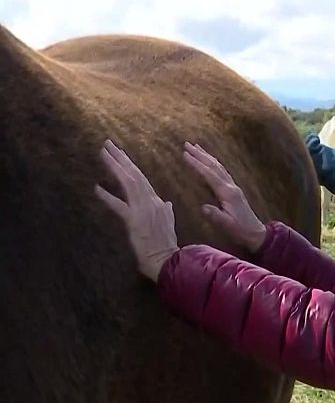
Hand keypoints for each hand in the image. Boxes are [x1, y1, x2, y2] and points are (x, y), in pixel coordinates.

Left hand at [95, 139, 178, 282]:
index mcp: (156, 200)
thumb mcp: (169, 222)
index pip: (141, 177)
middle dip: (120, 158)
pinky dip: (108, 196)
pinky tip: (97, 187)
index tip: (119, 152)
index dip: (129, 164)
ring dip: (115, 167)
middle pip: (134, 174)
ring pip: (128, 182)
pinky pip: (119, 206)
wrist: (165, 258)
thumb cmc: (165, 243)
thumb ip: (167, 210)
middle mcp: (150, 200)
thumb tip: (167, 202)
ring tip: (104, 153)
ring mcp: (142, 209)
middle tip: (108, 144)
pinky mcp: (134, 220)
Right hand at [182, 142, 266, 253]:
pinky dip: (213, 163)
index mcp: (228, 193)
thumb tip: (203, 207)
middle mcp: (231, 186)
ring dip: (207, 156)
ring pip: (218, 167)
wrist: (255, 231)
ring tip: (196, 146)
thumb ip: (215, 215)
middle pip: (214, 166)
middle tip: (187, 144)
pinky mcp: (233, 189)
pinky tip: (209, 160)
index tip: (185, 154)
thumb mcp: (227, 225)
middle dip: (200, 154)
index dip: (197, 164)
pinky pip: (222, 171)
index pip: (209, 175)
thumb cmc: (240, 229)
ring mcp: (233, 186)